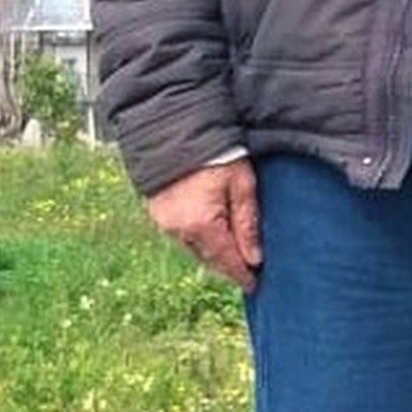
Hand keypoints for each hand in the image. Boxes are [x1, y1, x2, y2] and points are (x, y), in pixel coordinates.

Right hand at [145, 159, 261, 290]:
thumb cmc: (216, 151)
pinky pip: (182, 235)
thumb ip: (248, 224)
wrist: (176, 126)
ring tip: (231, 251)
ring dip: (212, 251)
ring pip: (195, 248)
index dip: (242, 275)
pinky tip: (210, 233)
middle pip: (210, 258)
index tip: (254, 285)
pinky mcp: (157, 214)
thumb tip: (254, 259)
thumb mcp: (241, 184)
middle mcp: (180, 230)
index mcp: (202, 225)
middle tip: (246, 269)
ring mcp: (165, 223)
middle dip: (228, 264)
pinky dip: (198, 237)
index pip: (227, 261)